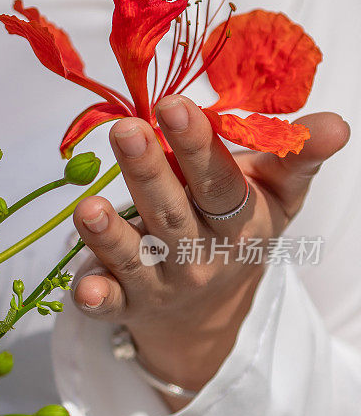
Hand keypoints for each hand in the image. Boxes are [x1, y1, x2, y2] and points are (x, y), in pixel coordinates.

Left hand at [71, 95, 349, 409]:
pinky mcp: (128, 303)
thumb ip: (297, 158)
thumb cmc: (237, 231)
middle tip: (125, 131)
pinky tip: (80, 290)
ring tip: (90, 207)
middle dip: (148, 172)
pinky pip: (111, 304)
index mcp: (235, 220)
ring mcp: (160, 282)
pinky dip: (97, 299)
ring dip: (110, 236)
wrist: (209, 310)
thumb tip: (337, 125)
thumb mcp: (276, 196)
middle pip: (170, 213)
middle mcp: (196, 253)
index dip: (197, 145)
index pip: (218, 182)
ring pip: (135, 257)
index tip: (172, 105)